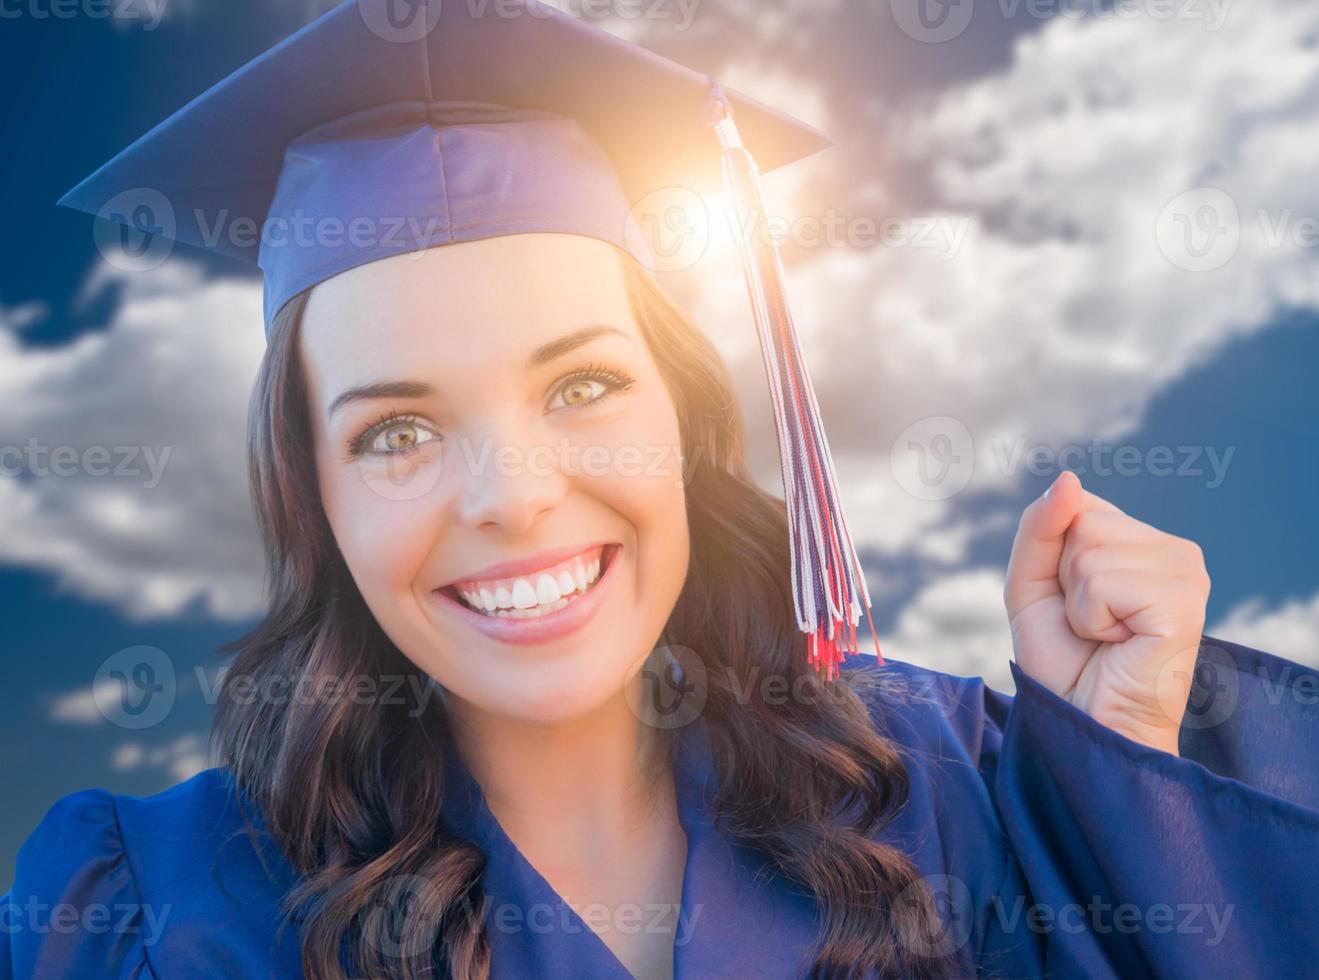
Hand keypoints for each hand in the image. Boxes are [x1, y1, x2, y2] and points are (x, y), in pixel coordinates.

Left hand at [1003, 471, 1210, 754]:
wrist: (1083, 724)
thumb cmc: (1064, 661)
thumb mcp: (1032, 583)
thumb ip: (1041, 526)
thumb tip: (1069, 479)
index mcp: (1145, 541)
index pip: (1077, 505)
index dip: (1052, 557)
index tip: (1073, 601)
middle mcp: (1175, 551)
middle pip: (1083, 522)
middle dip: (1064, 580)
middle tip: (1089, 626)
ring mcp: (1186, 574)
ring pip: (1090, 549)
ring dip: (1078, 604)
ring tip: (1104, 637)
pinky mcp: (1183, 604)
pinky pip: (1103, 582)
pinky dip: (1091, 619)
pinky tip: (1119, 644)